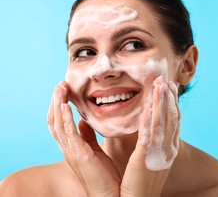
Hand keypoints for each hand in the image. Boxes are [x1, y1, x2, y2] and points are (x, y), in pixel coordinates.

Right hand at [47, 81, 120, 196]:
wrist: (110, 194)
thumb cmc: (104, 175)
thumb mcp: (95, 151)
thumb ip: (88, 136)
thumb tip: (84, 121)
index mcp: (72, 146)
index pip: (60, 122)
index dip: (60, 106)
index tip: (64, 89)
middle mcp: (68, 148)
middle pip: (54, 121)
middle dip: (56, 101)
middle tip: (59, 84)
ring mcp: (71, 152)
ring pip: (57, 124)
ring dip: (57, 105)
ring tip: (60, 88)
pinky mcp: (79, 155)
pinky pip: (68, 134)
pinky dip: (65, 118)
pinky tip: (65, 106)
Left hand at [121, 76, 180, 196]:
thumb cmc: (139, 183)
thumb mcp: (148, 158)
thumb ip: (146, 141)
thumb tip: (141, 126)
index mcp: (168, 149)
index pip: (172, 121)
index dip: (171, 103)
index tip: (169, 87)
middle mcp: (168, 149)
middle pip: (171, 118)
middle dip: (169, 98)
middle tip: (167, 80)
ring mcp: (159, 153)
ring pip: (163, 123)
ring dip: (162, 103)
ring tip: (161, 85)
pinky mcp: (147, 159)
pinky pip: (150, 137)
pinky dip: (151, 122)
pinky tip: (149, 108)